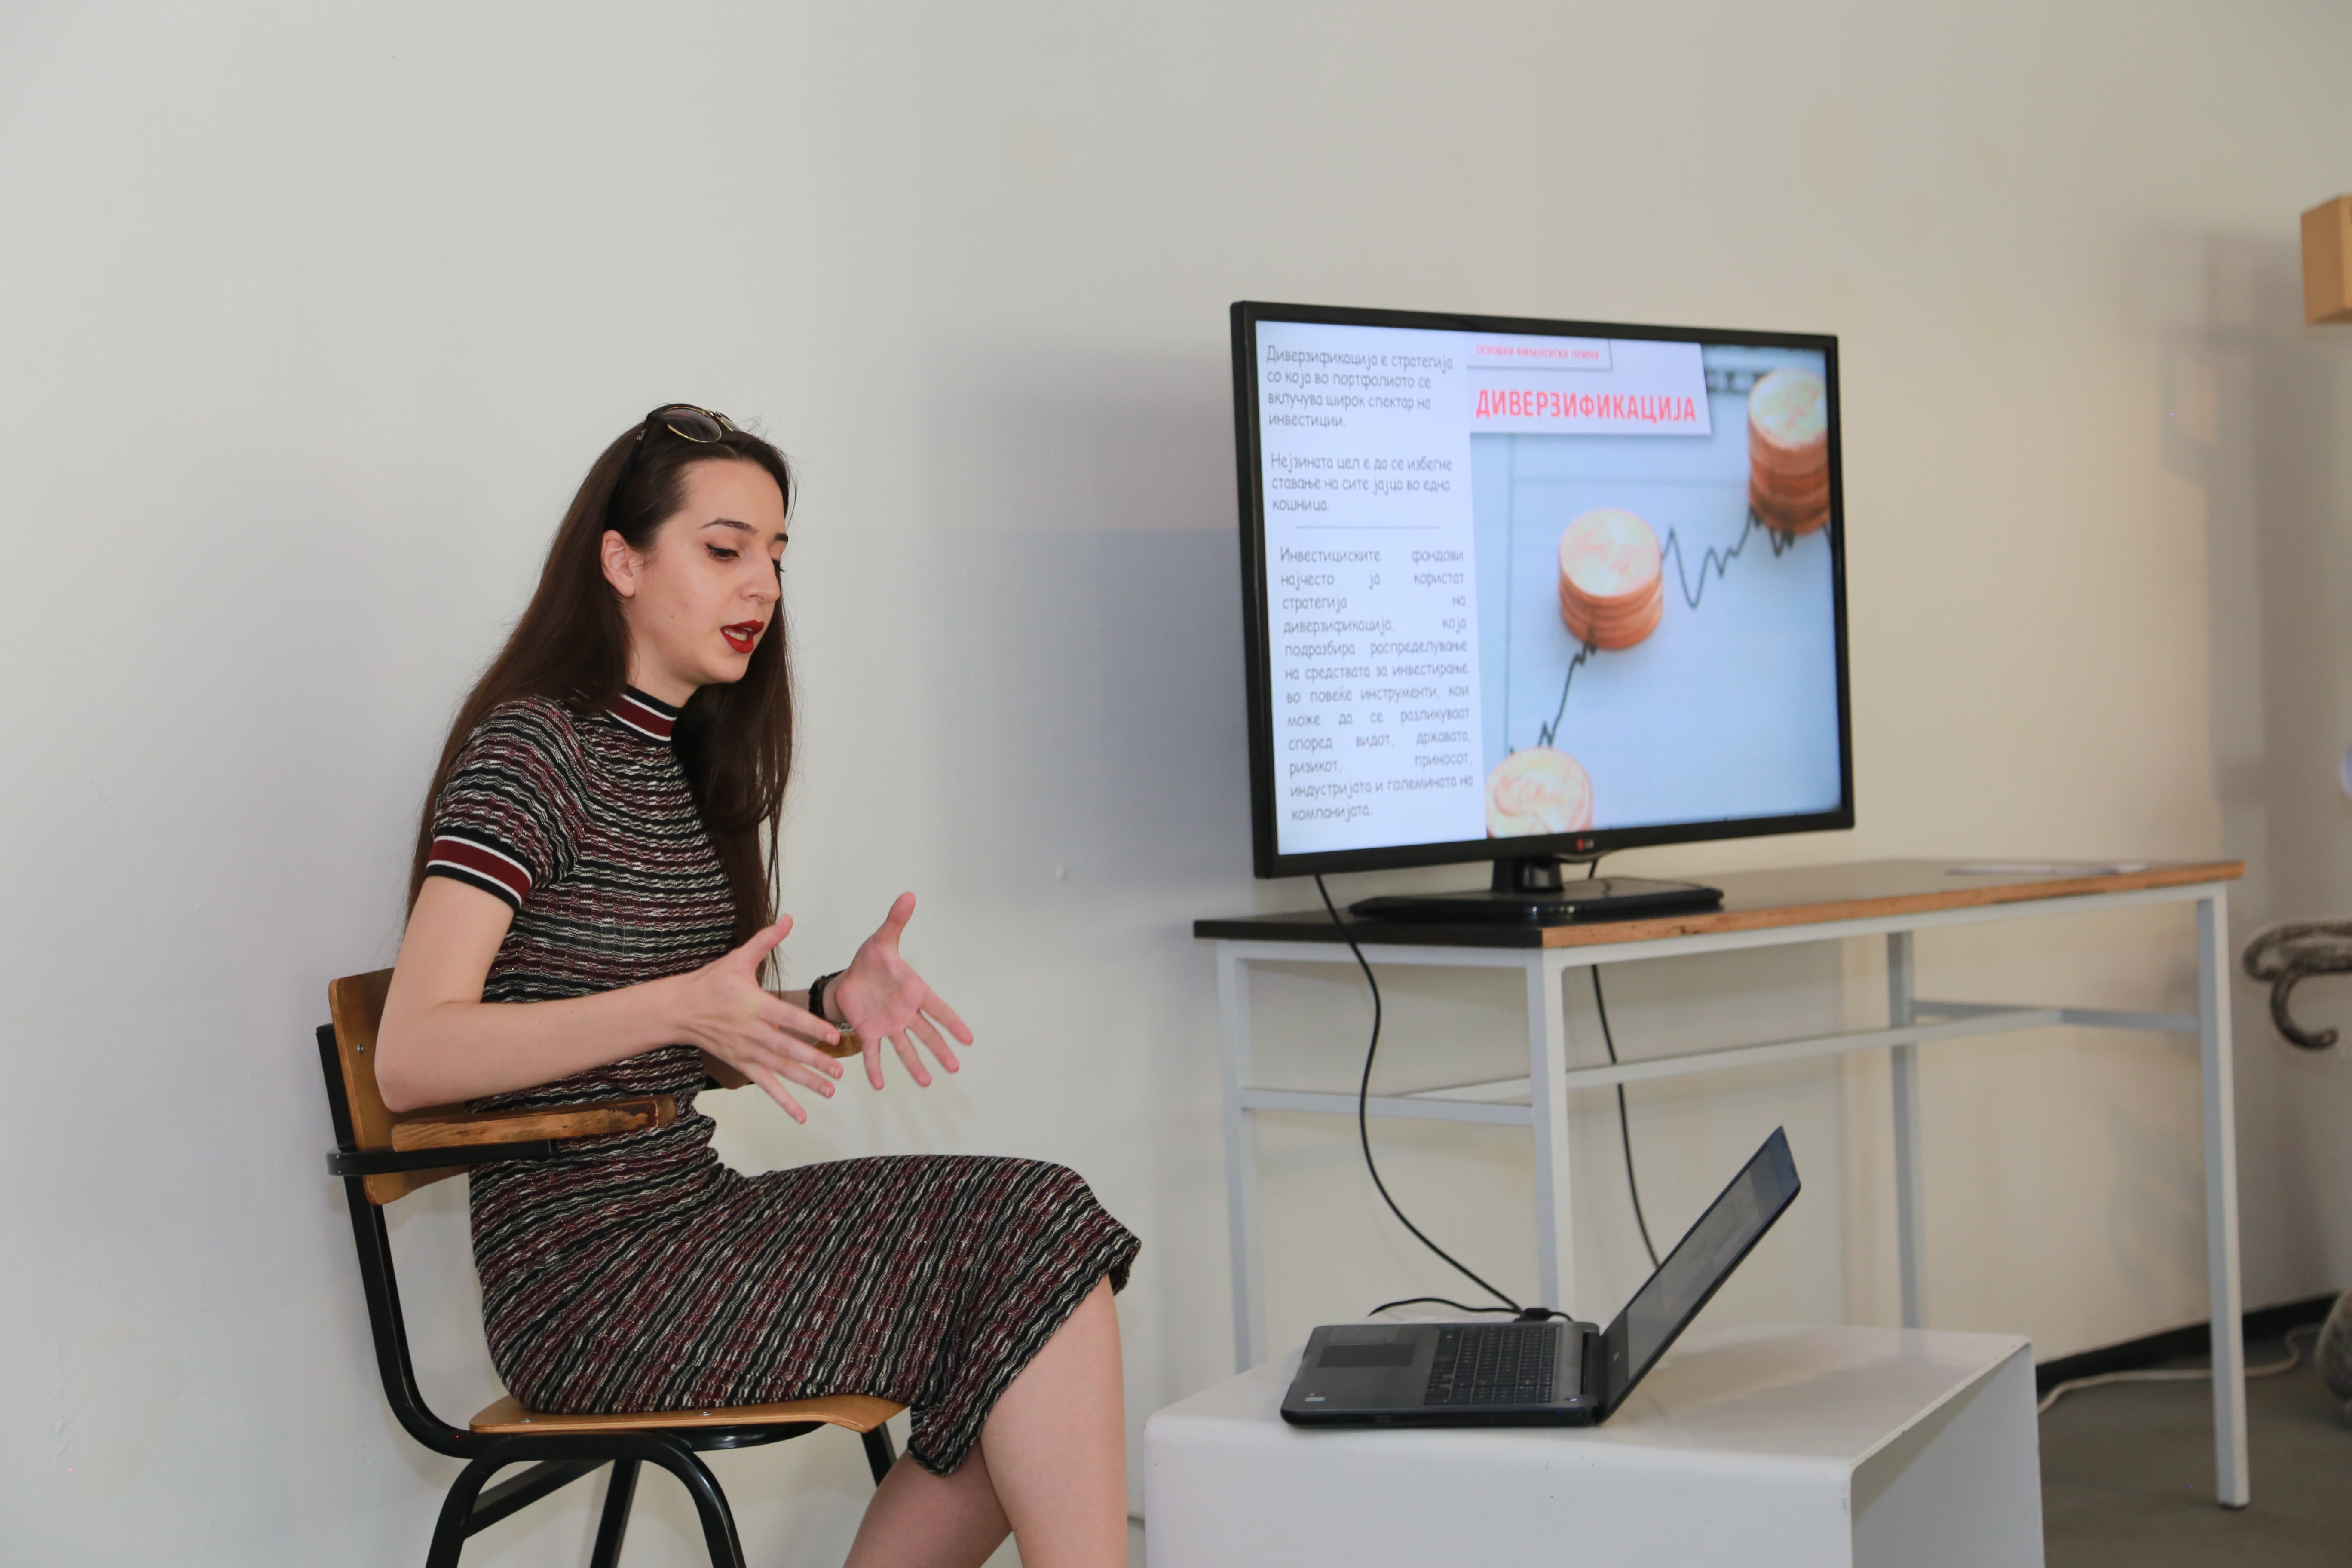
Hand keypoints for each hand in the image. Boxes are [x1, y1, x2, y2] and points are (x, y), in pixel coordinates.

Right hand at [670, 916, 844, 1122]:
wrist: (678, 1009)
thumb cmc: (710, 983)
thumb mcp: (738, 958)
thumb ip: (766, 940)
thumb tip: (788, 918)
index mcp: (756, 1006)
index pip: (789, 1019)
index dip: (812, 1028)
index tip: (834, 1036)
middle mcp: (753, 1033)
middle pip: (788, 1050)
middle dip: (814, 1061)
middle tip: (840, 1070)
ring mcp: (747, 1052)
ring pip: (780, 1070)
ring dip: (805, 1082)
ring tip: (831, 1091)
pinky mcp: (741, 1064)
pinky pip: (765, 1085)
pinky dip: (783, 1101)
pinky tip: (802, 1114)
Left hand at [831, 893, 973, 1089]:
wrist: (847, 981)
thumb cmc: (870, 962)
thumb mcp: (881, 941)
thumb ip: (895, 922)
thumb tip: (908, 895)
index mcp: (913, 991)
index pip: (938, 1009)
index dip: (953, 1023)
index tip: (969, 1039)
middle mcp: (905, 1013)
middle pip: (927, 1034)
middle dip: (940, 1050)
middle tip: (955, 1067)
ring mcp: (888, 1026)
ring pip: (905, 1048)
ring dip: (914, 1065)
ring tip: (925, 1082)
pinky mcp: (869, 1034)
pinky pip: (874, 1053)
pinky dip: (875, 1069)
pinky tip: (879, 1085)